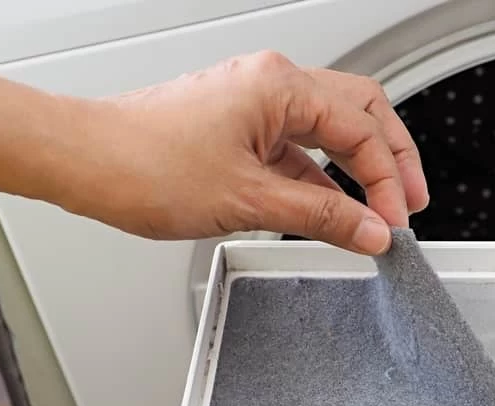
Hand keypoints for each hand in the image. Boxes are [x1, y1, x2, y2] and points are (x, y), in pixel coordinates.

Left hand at [61, 51, 428, 251]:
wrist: (84, 162)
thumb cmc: (145, 164)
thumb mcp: (250, 200)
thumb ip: (322, 216)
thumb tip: (372, 230)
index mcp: (280, 87)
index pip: (362, 130)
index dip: (388, 180)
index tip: (396, 221)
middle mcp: (271, 85)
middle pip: (359, 113)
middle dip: (390, 160)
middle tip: (410, 202)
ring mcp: (254, 104)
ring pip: (329, 129)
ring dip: (357, 169)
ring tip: (378, 210)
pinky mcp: (239, 127)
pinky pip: (297, 148)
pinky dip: (321, 178)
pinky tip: (331, 209)